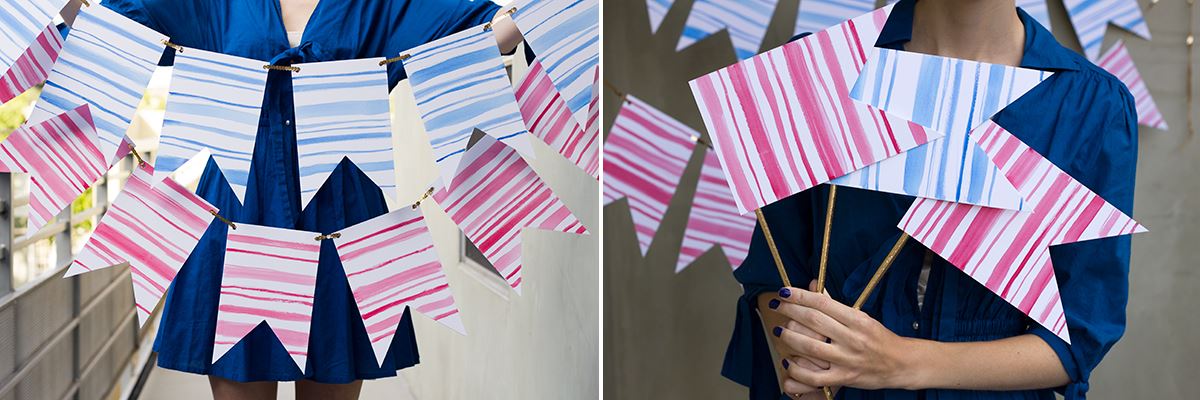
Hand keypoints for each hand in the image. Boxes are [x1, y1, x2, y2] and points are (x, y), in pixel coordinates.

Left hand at [770, 286, 914, 390]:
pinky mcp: (845, 378)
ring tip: (779, 330)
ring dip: (790, 337)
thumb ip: (835, 304)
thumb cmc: (879, 338)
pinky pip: (815, 377)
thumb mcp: (861, 317)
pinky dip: (797, 370)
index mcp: (857, 320)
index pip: (822, 303)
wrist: (902, 363)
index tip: (784, 292)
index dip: (799, 296)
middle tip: (777, 306)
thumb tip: (811, 285)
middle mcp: (852, 338)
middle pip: (814, 321)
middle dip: (790, 311)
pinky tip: (788, 361)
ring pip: (810, 347)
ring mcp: (848, 359)